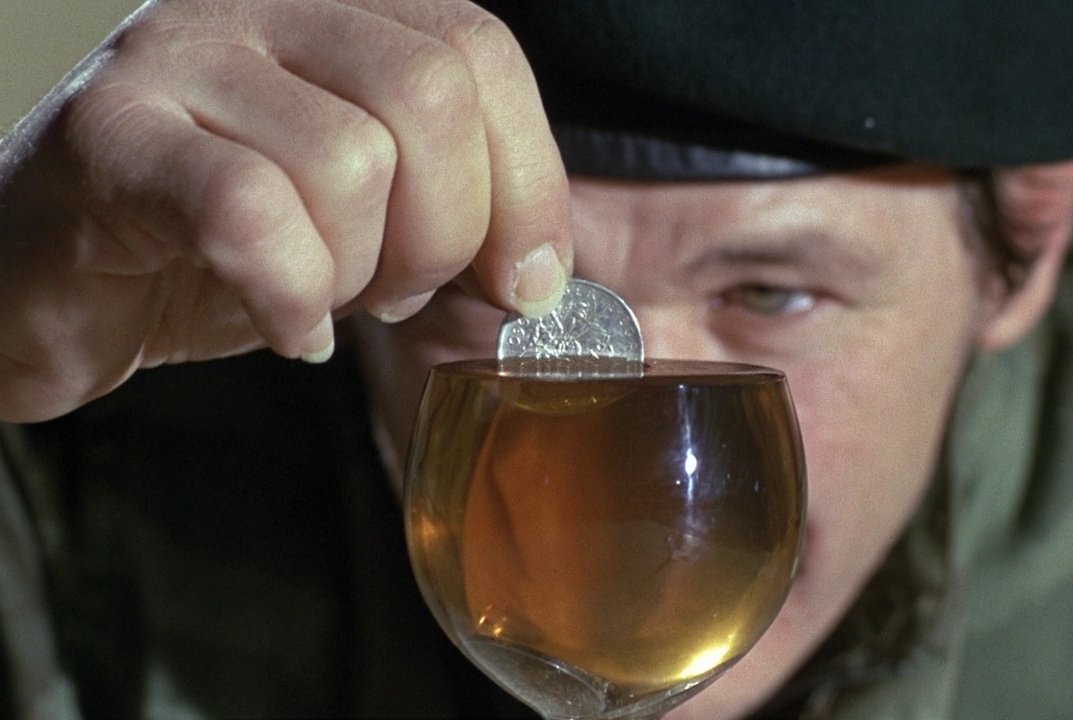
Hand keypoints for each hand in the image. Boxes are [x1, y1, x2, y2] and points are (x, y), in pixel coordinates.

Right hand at [0, 0, 571, 421]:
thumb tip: (538, 272)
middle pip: (429, 93)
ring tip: (319, 297)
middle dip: (445, 232)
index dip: (528, 179)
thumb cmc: (215, 251)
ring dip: (354, 272)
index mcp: (336, 15)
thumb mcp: (363, 223)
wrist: (46, 284)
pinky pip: (248, 210)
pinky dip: (286, 294)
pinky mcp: (109, 135)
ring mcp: (178, 58)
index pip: (478, 52)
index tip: (526, 279)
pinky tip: (281, 324)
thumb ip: (451, 216)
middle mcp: (260, 9)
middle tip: (399, 291)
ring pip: (347, 159)